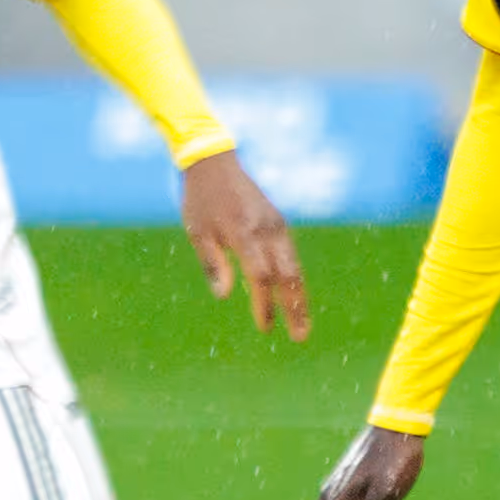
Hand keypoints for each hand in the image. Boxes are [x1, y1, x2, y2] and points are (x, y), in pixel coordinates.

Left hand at [177, 150, 308, 340]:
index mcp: (244, 233)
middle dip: (295, 307)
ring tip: (302, 325)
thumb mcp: (198, 232)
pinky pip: (291, 255)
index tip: (264, 327)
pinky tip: (294, 298)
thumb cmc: (201, 200)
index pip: (262, 276)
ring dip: (299, 296)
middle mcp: (266, 229)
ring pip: (295, 266)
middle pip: (288, 274)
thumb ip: (213, 263)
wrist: (214, 163)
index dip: (265, 304)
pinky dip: (295, 279)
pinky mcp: (278, 223)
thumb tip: (225, 296)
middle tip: (299, 337)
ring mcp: (276, 225)